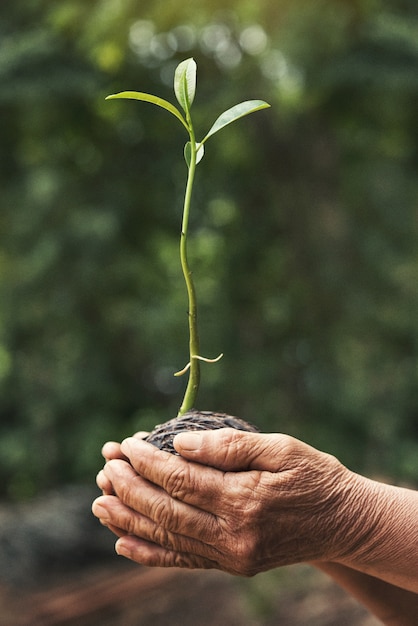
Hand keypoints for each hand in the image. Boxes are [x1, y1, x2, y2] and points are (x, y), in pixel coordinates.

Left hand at [93, 428, 365, 575]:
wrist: (344, 522)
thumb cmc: (314, 475)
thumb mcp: (280, 447)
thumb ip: (229, 446)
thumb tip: (178, 443)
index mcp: (245, 499)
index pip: (180, 479)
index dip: (148, 461)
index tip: (126, 444)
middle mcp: (234, 535)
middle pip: (166, 510)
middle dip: (129, 487)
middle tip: (105, 466)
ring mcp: (232, 556)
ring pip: (167, 537)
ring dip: (128, 520)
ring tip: (99, 502)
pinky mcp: (232, 565)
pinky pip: (182, 560)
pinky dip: (150, 553)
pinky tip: (123, 543)